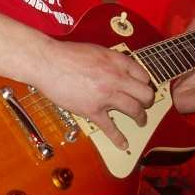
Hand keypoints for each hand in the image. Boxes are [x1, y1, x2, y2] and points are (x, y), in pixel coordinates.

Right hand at [35, 39, 153, 149]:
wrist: (47, 62)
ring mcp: (105, 95)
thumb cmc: (67, 55)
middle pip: (145, 93)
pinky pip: (110, 127)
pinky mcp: (92, 110)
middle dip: (147, 101)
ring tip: (140, 121)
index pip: (143, 75)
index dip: (144, 83)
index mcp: (117, 61)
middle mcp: (115, 78)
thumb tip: (120, 71)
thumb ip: (111, 62)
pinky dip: (118, 137)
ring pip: (134, 109)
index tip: (142, 88)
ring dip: (140, 117)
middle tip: (145, 105)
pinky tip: (123, 144)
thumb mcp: (96, 50)